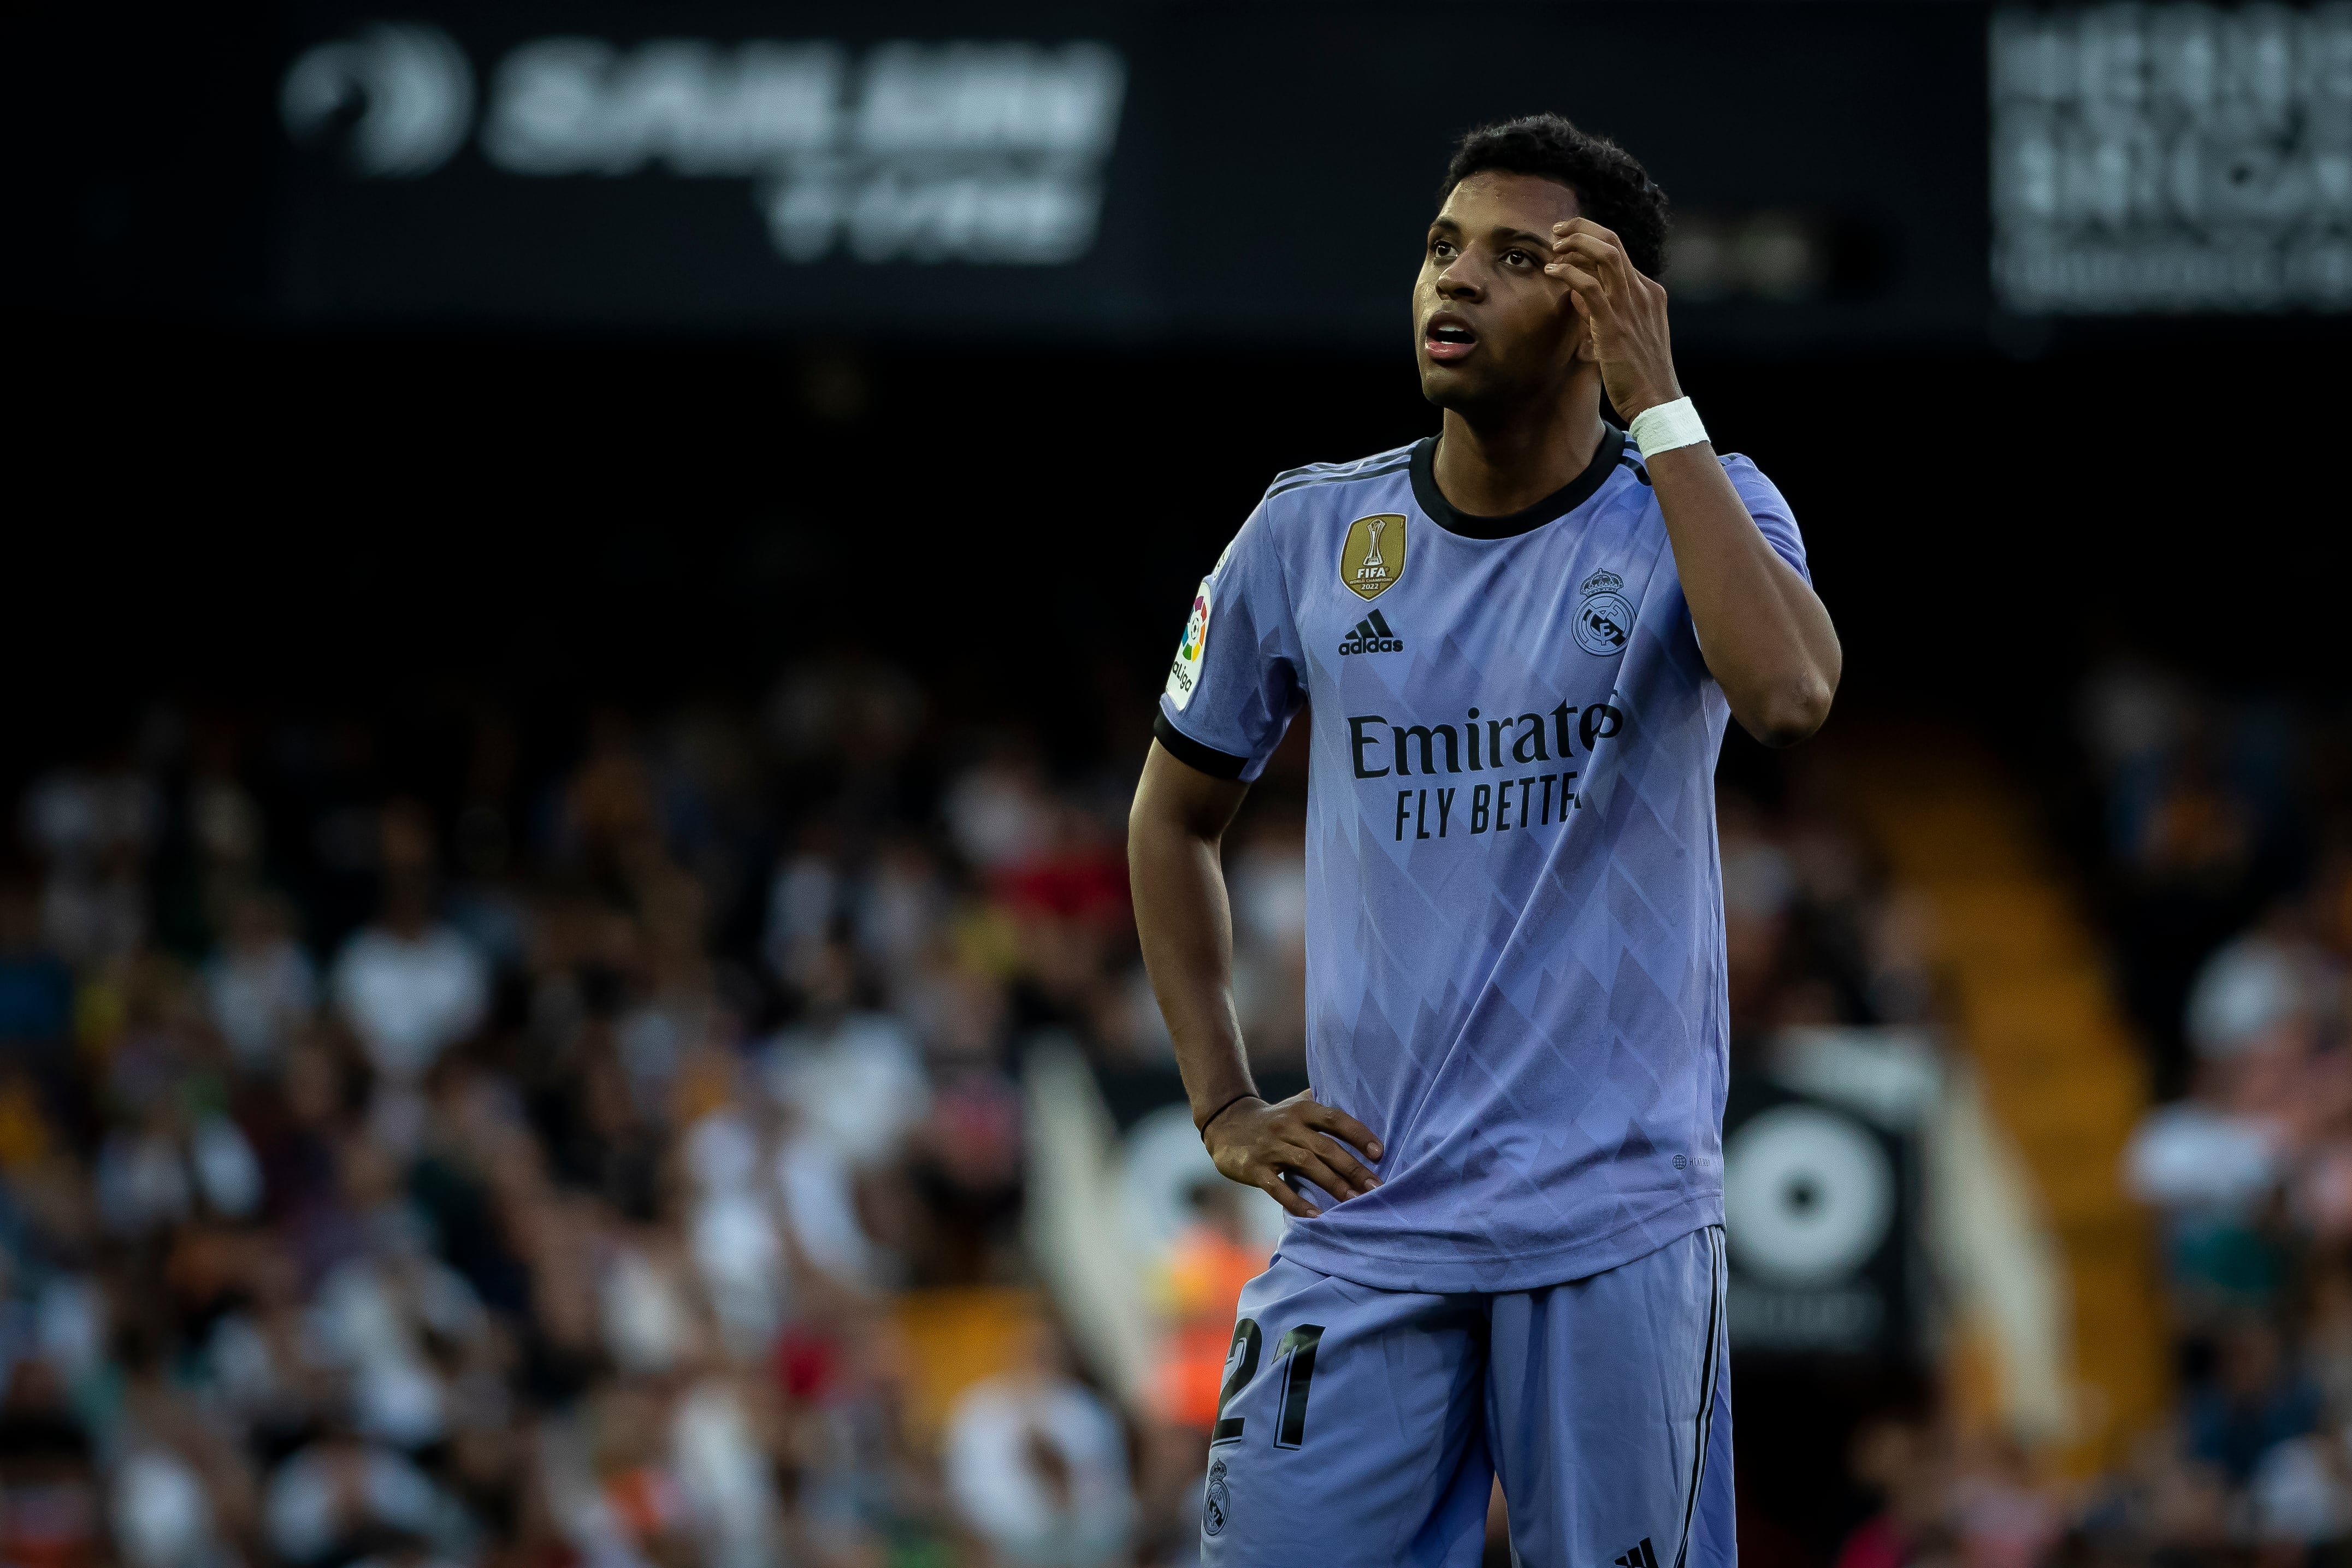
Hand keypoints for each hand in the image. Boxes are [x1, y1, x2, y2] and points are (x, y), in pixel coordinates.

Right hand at [1201, 1091, 1382, 1217]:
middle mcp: (1288, 1126)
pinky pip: (1278, 1187)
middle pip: (1325, 1147)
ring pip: (1306, 1166)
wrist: (1225, 1125)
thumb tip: (1364, 1104)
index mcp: (1302, 1109)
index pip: (1335, 1119)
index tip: (1379, 1152)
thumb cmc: (1273, 1119)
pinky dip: (1297, 1201)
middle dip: (1353, 1168)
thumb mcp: (1296, 1104)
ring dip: (1333, 1184)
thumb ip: (1324, 1105)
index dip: (1358, 1134)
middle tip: (1376, 1187)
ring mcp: (1270, 1147)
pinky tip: (1316, 1215)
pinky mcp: (1254, 1168)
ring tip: (1354, 1202)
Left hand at [1546, 218, 1681, 420]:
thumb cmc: (1638, 374)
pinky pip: (1589, 286)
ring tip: (1553, 245)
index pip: (1619, 253)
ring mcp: (1631, 305)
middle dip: (1582, 228)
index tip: (1567, 244)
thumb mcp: (1624, 334)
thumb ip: (1602, 310)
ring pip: (1606, 253)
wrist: (1656, 400)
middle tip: (1557, 231)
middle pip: (1614, 241)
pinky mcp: (1615, 323)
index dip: (1589, 242)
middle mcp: (1643, 292)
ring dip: (1576, 242)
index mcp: (1650, 292)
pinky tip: (1552, 272)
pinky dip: (1568, 272)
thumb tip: (1576, 293)